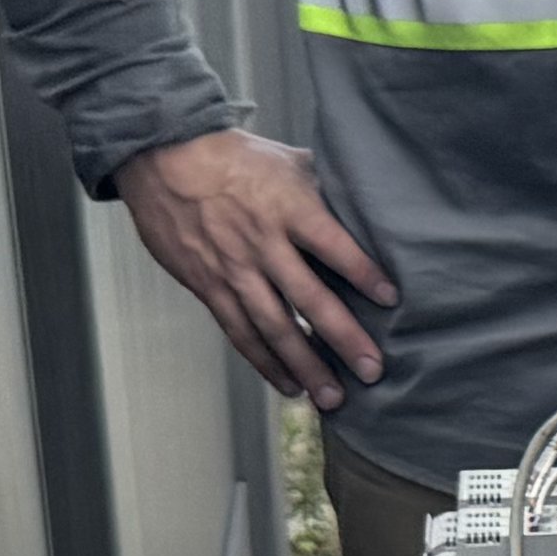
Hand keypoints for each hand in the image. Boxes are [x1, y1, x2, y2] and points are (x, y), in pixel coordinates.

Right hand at [116, 128, 397, 405]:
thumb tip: (372, 196)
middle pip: (309, 298)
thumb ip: (327, 185)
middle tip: (373, 370)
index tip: (392, 299)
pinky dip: (265, 362)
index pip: (333, 245)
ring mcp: (234, 269)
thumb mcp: (287, 160)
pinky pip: (240, 331)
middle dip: (343, 338)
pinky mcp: (209, 286)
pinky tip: (290, 385)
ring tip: (333, 397)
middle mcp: (262, 243)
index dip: (363, 272)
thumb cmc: (235, 157)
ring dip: (306, 365)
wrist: (164, 158)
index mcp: (288, 208)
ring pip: (274, 326)